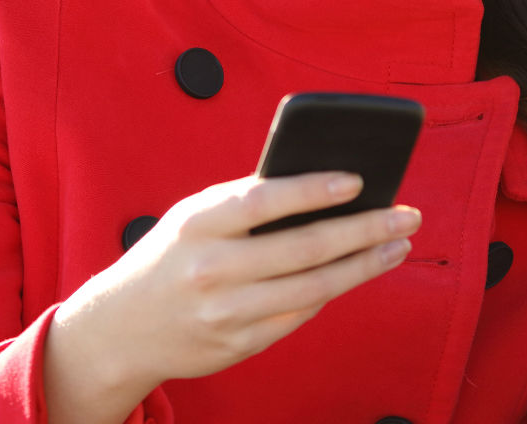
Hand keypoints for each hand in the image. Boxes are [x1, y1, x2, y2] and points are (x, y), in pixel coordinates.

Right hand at [44, 172, 418, 423]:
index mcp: (197, 224)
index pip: (264, 200)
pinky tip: (354, 274)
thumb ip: (244, 202)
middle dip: (364, 230)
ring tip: (396, 246)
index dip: (313, 190)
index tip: (358, 180)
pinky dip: (329, 292)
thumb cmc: (169, 258)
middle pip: (304, 249)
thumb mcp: (192, 218)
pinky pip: (298, 316)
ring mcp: (226, 313)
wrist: (121, 328)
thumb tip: (319, 184)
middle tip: (406, 216)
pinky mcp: (238, 345)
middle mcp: (211, 269)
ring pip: (312, 288)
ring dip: (363, 266)